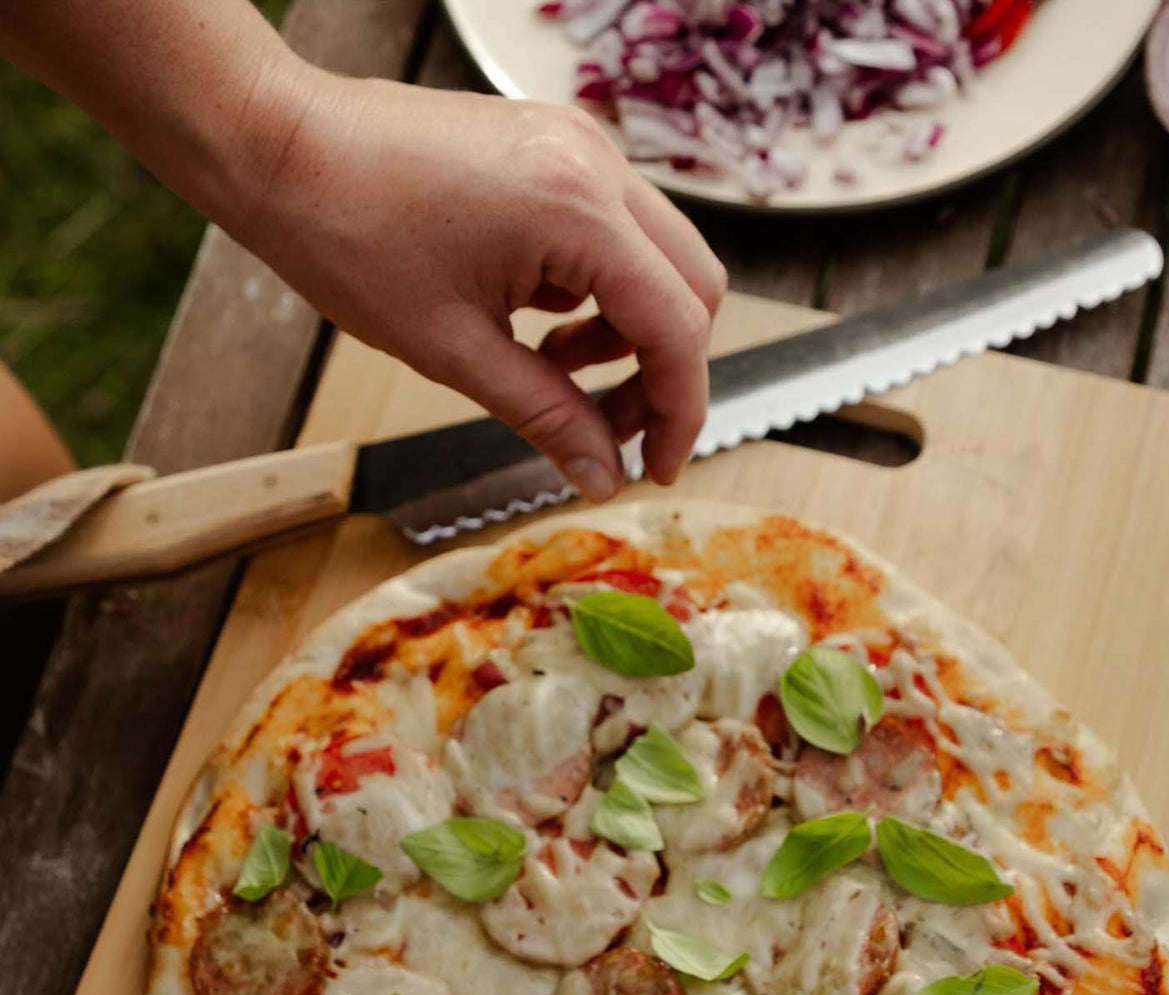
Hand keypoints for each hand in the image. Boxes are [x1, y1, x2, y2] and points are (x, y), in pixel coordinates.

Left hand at [230, 72, 726, 502]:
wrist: (281, 149)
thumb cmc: (346, 235)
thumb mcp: (454, 350)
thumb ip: (546, 416)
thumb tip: (603, 476)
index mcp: (577, 209)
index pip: (677, 325)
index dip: (677, 409)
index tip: (656, 468)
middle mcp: (595, 164)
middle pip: (691, 287)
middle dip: (662, 372)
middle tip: (610, 431)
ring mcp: (579, 147)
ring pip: (658, 260)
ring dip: (628, 332)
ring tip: (558, 373)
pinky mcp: (555, 149)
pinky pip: (615, 232)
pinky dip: (598, 292)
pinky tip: (541, 325)